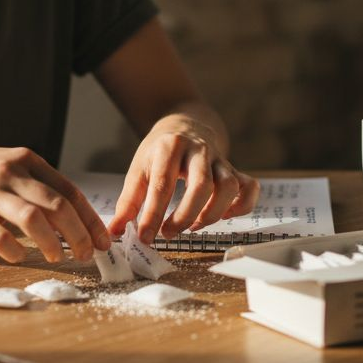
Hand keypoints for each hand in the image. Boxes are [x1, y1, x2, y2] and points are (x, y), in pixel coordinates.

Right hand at [0, 144, 110, 263]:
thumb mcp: (7, 165)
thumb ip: (36, 184)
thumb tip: (72, 215)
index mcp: (26, 160)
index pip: (69, 190)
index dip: (90, 218)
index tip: (103, 239)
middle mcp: (10, 172)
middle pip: (57, 205)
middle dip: (79, 234)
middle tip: (88, 255)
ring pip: (32, 219)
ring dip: (52, 243)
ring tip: (58, 257)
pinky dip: (13, 250)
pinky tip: (18, 257)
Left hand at [108, 118, 259, 243]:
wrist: (185, 125)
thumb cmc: (159, 153)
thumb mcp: (138, 169)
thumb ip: (128, 202)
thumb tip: (114, 232)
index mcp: (169, 147)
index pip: (162, 184)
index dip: (153, 214)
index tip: (145, 237)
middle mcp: (198, 150)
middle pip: (201, 185)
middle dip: (185, 215)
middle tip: (168, 234)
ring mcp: (219, 159)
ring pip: (228, 186)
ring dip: (213, 213)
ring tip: (194, 226)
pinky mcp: (234, 168)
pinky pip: (249, 187)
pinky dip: (242, 206)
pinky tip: (224, 216)